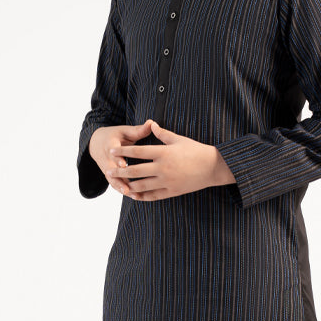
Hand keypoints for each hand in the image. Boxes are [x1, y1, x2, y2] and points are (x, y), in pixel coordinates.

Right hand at [88, 121, 156, 196]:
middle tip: (127, 186)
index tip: (123, 164)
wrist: (96, 143)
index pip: (112, 152)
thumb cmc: (115, 136)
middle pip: (111, 170)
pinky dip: (123, 190)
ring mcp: (106, 168)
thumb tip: (152, 123)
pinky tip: (134, 197)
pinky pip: (115, 184)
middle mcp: (106, 158)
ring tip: (132, 195)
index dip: (117, 158)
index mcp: (110, 144)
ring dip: (121, 187)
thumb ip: (138, 130)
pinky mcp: (108, 175)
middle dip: (118, 178)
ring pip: (112, 179)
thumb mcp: (124, 131)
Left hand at [106, 120, 235, 200]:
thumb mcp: (179, 139)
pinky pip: (154, 195)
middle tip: (108, 172)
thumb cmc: (196, 150)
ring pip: (143, 185)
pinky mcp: (173, 191)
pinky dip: (143, 196)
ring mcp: (167, 181)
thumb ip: (162, 133)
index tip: (112, 151)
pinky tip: (134, 195)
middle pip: (136, 171)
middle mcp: (163, 168)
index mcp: (164, 153)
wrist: (213, 167)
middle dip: (121, 171)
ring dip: (129, 186)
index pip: (138, 152)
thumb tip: (151, 123)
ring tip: (119, 185)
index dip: (123, 152)